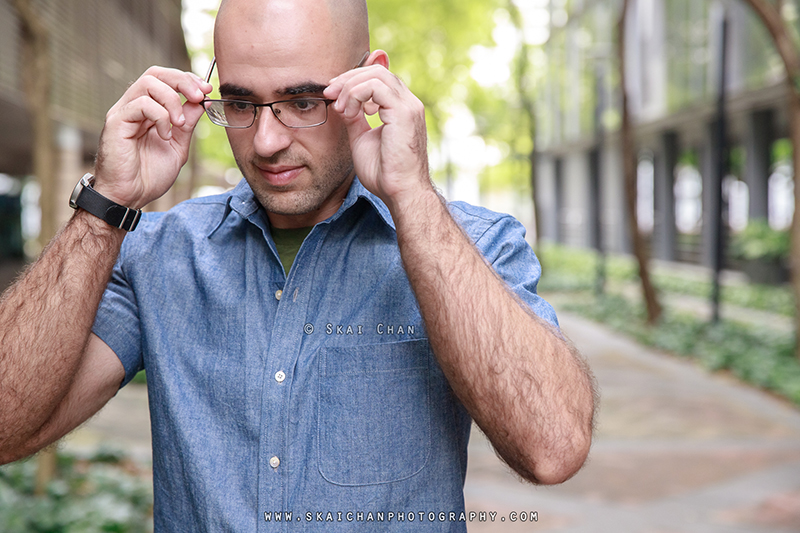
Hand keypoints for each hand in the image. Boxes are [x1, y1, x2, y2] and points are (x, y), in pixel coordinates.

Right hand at [94, 67, 211, 208]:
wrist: (130, 196)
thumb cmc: (149, 175)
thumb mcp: (178, 146)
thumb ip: (187, 124)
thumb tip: (201, 102)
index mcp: (148, 110)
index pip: (165, 80)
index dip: (187, 80)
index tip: (206, 90)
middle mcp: (134, 106)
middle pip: (156, 73)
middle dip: (183, 80)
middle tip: (199, 95)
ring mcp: (124, 112)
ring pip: (148, 83)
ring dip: (172, 100)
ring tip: (179, 124)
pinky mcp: (116, 122)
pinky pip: (141, 104)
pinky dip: (160, 116)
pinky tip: (165, 135)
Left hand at [324, 55, 432, 211]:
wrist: (399, 192)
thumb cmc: (384, 173)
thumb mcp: (362, 139)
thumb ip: (355, 119)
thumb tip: (342, 104)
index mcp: (401, 108)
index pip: (379, 78)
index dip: (353, 80)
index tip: (333, 94)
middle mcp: (409, 103)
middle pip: (377, 70)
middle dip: (348, 79)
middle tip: (329, 93)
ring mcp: (409, 106)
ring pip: (376, 74)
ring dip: (350, 86)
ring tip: (339, 107)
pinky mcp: (404, 112)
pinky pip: (375, 87)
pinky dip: (355, 95)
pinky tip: (349, 112)